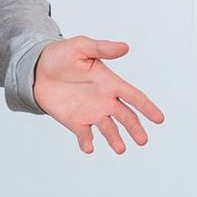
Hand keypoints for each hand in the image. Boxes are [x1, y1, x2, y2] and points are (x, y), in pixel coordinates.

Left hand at [34, 38, 164, 154]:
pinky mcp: (76, 122)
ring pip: (109, 129)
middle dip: (135, 129)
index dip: (147, 107)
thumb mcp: (81, 47)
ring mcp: (91, 113)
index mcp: (110, 83)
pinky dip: (87, 142)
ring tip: (120, 149)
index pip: (134, 97)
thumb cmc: (62, 56)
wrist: (37, 70)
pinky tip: (89, 147)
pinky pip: (85, 135)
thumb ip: (102, 48)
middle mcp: (105, 101)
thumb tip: (125, 47)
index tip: (159, 119)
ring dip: (115, 139)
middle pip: (126, 117)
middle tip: (143, 141)